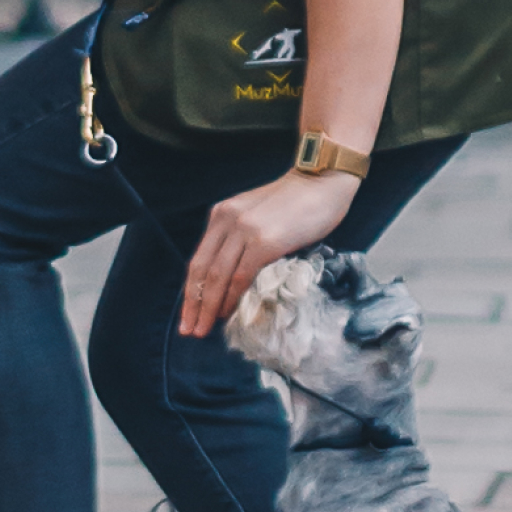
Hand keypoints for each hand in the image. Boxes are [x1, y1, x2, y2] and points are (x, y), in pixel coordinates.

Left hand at [178, 170, 358, 337]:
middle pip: (201, 270)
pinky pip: (241, 276)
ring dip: (209, 307)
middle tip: (189, 330)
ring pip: (217, 277)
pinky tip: (229, 314)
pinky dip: (232, 298)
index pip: (198, 259)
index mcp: (221, 214)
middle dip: (193, 304)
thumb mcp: (256, 214)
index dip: (191, 290)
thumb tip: (232, 279)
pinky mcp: (265, 242)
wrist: (323, 181)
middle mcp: (227, 220)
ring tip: (203, 329)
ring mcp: (245, 230)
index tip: (188, 314)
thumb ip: (240, 238)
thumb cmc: (296, 202)